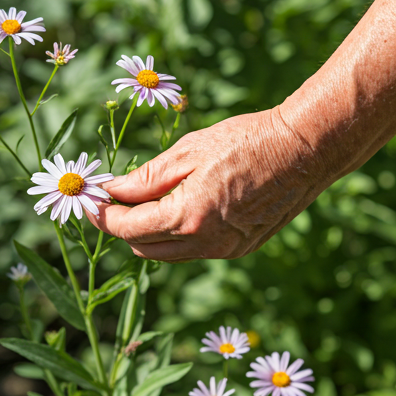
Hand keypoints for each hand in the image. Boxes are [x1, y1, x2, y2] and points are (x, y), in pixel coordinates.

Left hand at [88, 107, 325, 261]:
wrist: (303, 150)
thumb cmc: (245, 141)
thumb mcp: (188, 151)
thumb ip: (145, 178)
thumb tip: (112, 191)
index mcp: (187, 217)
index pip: (128, 229)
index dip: (103, 218)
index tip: (91, 203)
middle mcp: (204, 243)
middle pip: (143, 248)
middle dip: (123, 228)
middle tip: (116, 202)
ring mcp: (225, 250)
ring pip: (168, 255)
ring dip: (148, 235)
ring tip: (143, 205)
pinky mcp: (240, 249)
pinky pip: (193, 252)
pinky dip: (176, 237)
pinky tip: (178, 210)